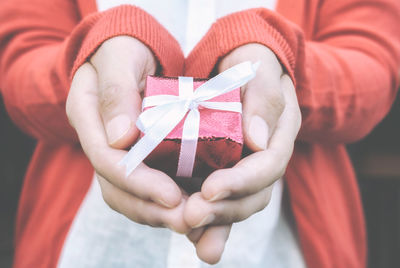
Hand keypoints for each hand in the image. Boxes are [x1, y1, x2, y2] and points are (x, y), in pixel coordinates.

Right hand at [66, 36, 189, 232]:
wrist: (126, 52)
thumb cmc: (124, 48)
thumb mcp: (119, 57)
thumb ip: (117, 93)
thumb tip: (120, 139)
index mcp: (87, 115)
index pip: (105, 158)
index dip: (138, 180)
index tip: (171, 194)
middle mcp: (98, 141)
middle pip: (116, 187)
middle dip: (151, 207)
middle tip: (188, 220)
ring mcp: (113, 152)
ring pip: (128, 195)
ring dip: (159, 213)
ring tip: (192, 222)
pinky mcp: (133, 158)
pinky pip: (142, 188)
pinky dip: (163, 203)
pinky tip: (188, 207)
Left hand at [184, 43, 301, 262]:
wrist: (243, 65)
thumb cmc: (251, 62)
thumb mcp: (261, 68)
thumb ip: (263, 97)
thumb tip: (257, 139)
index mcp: (279, 134)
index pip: (268, 165)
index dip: (241, 181)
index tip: (210, 189)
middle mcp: (266, 157)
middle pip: (254, 194)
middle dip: (224, 210)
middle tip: (191, 217)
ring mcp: (248, 168)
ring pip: (239, 204)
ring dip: (216, 224)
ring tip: (190, 234)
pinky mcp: (229, 173)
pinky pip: (224, 202)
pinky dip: (211, 222)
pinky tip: (192, 236)